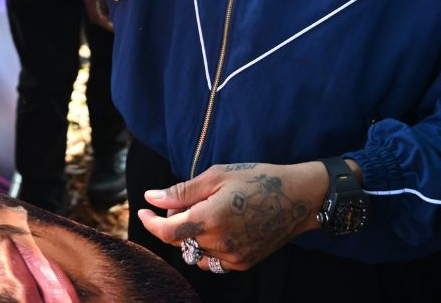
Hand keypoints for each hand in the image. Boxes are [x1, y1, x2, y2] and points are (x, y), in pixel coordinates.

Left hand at [137, 162, 326, 271]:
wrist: (297, 198)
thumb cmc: (256, 179)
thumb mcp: (216, 176)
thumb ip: (181, 191)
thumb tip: (151, 197)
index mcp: (210, 218)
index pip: (166, 231)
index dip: (150, 222)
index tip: (142, 211)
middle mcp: (220, 243)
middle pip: (178, 241)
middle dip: (172, 222)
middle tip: (184, 201)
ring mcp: (233, 257)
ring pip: (194, 253)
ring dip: (189, 236)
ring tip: (204, 213)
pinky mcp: (243, 263)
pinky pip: (212, 261)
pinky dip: (207, 247)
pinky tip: (218, 228)